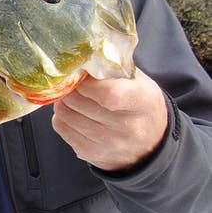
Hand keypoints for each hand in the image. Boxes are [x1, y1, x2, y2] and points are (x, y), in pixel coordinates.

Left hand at [52, 69, 167, 171]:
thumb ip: (111, 68)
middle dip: (69, 88)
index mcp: (143, 102)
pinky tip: (74, 112)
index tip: (81, 74)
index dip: (87, 83)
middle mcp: (128, 127)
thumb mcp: (137, 81)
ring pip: (65, 114)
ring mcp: (109, 144)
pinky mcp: (91, 154)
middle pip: (79, 102)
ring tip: (73, 96)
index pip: (108, 94)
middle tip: (71, 82)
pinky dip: (62, 117)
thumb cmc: (139, 103)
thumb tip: (79, 58)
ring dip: (63, 101)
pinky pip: (61, 128)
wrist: (150, 144)